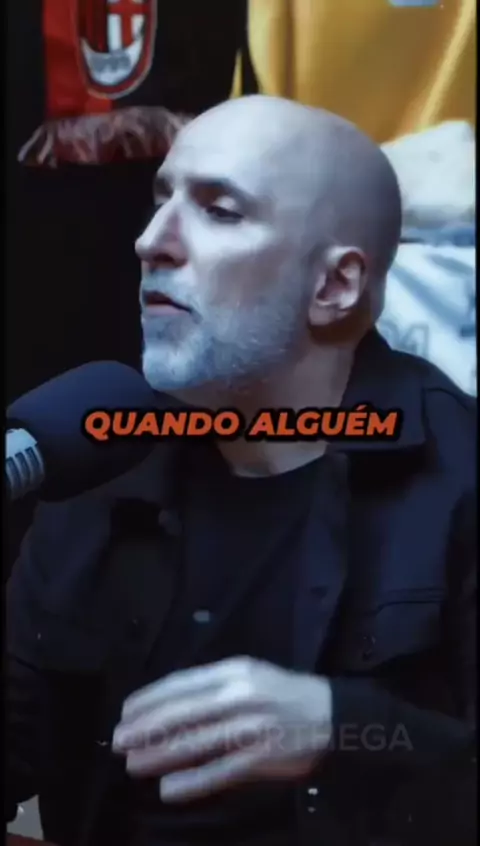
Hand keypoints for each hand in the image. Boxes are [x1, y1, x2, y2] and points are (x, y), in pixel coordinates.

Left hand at [113, 656, 331, 802]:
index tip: (125, 712)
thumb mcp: (247, 675)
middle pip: (181, 713)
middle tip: (118, 741)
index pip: (180, 684)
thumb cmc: (280, 693)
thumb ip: (211, 687)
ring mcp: (250, 727)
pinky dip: (192, 781)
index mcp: (232, 671)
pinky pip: (219, 771)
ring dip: (159, 755)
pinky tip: (169, 789)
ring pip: (195, 742)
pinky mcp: (260, 757)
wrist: (330, 714)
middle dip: (145, 728)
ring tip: (133, 764)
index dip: (149, 699)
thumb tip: (166, 706)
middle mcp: (238, 695)